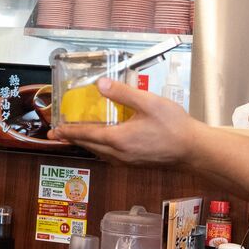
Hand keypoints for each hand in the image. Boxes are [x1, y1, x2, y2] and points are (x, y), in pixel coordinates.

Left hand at [51, 77, 197, 166]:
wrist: (194, 150)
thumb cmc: (174, 126)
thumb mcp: (148, 102)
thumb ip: (123, 93)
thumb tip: (100, 85)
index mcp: (119, 140)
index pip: (86, 135)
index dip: (69, 131)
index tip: (54, 131)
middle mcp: (119, 154)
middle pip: (89, 146)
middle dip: (72, 139)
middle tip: (57, 135)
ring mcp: (128, 161)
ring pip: (99, 153)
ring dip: (86, 144)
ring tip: (76, 137)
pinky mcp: (136, 163)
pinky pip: (110, 157)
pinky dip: (99, 148)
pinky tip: (103, 142)